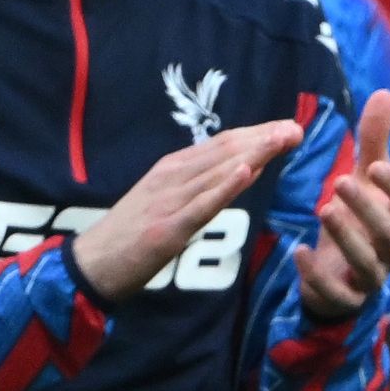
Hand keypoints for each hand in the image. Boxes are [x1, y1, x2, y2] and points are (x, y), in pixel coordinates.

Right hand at [68, 116, 296, 300]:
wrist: (92, 263)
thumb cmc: (131, 234)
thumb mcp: (165, 201)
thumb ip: (197, 186)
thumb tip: (238, 170)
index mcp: (172, 169)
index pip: (221, 145)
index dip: (256, 134)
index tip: (287, 126)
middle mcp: (172, 177)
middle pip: (225, 151)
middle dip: (263, 139)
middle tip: (297, 128)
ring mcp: (170, 200)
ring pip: (218, 171)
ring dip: (254, 153)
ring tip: (283, 139)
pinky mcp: (168, 227)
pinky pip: (203, 204)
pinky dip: (226, 186)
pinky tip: (248, 172)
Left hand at [298, 90, 389, 324]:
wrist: (340, 275)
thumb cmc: (358, 219)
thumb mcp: (365, 179)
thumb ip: (375, 140)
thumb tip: (383, 92)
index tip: (375, 166)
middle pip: (389, 234)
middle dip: (367, 210)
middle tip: (339, 183)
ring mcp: (371, 278)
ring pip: (368, 264)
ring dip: (347, 238)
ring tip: (323, 210)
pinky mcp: (346, 298)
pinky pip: (338, 293)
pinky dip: (317, 274)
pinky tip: (298, 251)